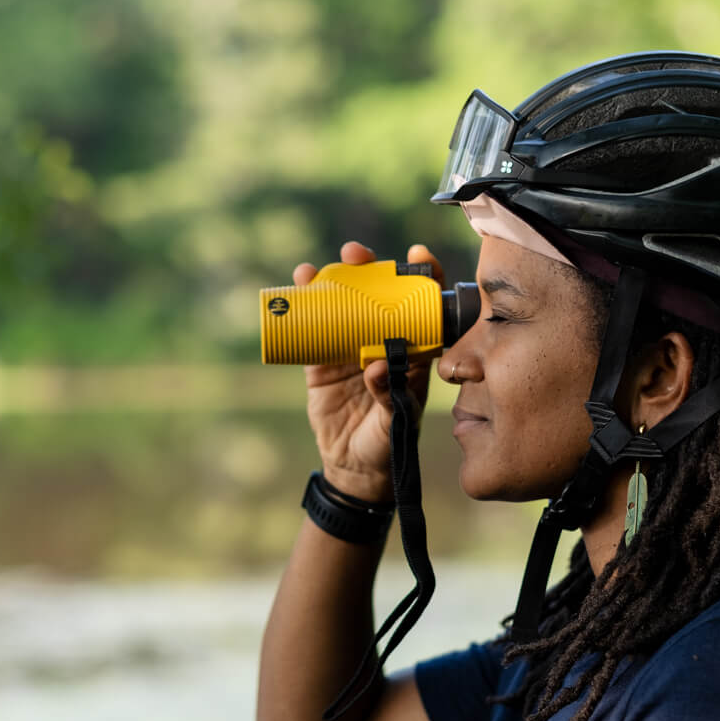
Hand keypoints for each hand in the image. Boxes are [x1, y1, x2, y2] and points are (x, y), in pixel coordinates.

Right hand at [297, 241, 445, 502]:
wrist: (354, 466)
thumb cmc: (388, 441)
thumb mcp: (396, 419)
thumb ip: (390, 393)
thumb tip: (378, 365)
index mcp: (412, 350)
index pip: (421, 305)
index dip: (422, 277)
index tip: (416, 256)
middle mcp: (382, 341)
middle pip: (378, 295)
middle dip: (369, 269)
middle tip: (357, 254)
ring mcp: (350, 348)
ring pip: (343, 306)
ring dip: (332, 281)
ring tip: (320, 267)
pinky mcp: (321, 362)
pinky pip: (312, 329)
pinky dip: (303, 307)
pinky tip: (297, 286)